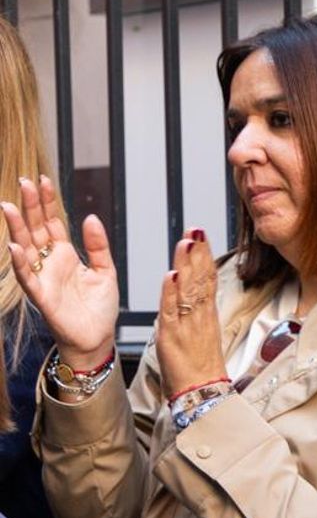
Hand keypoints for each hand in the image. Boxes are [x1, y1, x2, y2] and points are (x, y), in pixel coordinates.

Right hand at [2, 176, 118, 368]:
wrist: (97, 338)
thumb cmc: (99, 307)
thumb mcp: (105, 271)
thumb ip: (98, 246)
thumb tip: (91, 217)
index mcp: (66, 254)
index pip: (52, 222)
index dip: (47, 202)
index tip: (42, 180)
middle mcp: (50, 262)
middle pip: (36, 229)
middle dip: (30, 206)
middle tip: (24, 181)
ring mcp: (43, 277)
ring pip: (25, 248)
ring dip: (17, 228)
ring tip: (10, 207)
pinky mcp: (42, 296)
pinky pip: (27, 278)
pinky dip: (19, 263)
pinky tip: (14, 247)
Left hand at [155, 230, 228, 399]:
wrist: (203, 393)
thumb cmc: (199, 367)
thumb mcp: (201, 334)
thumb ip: (195, 312)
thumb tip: (188, 294)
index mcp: (207, 314)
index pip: (208, 278)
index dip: (205, 256)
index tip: (202, 235)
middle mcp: (200, 316)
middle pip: (201, 278)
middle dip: (198, 252)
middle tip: (196, 228)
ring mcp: (188, 324)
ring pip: (189, 288)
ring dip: (187, 264)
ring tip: (186, 241)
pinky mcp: (173, 335)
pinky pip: (172, 310)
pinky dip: (172, 291)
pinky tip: (173, 274)